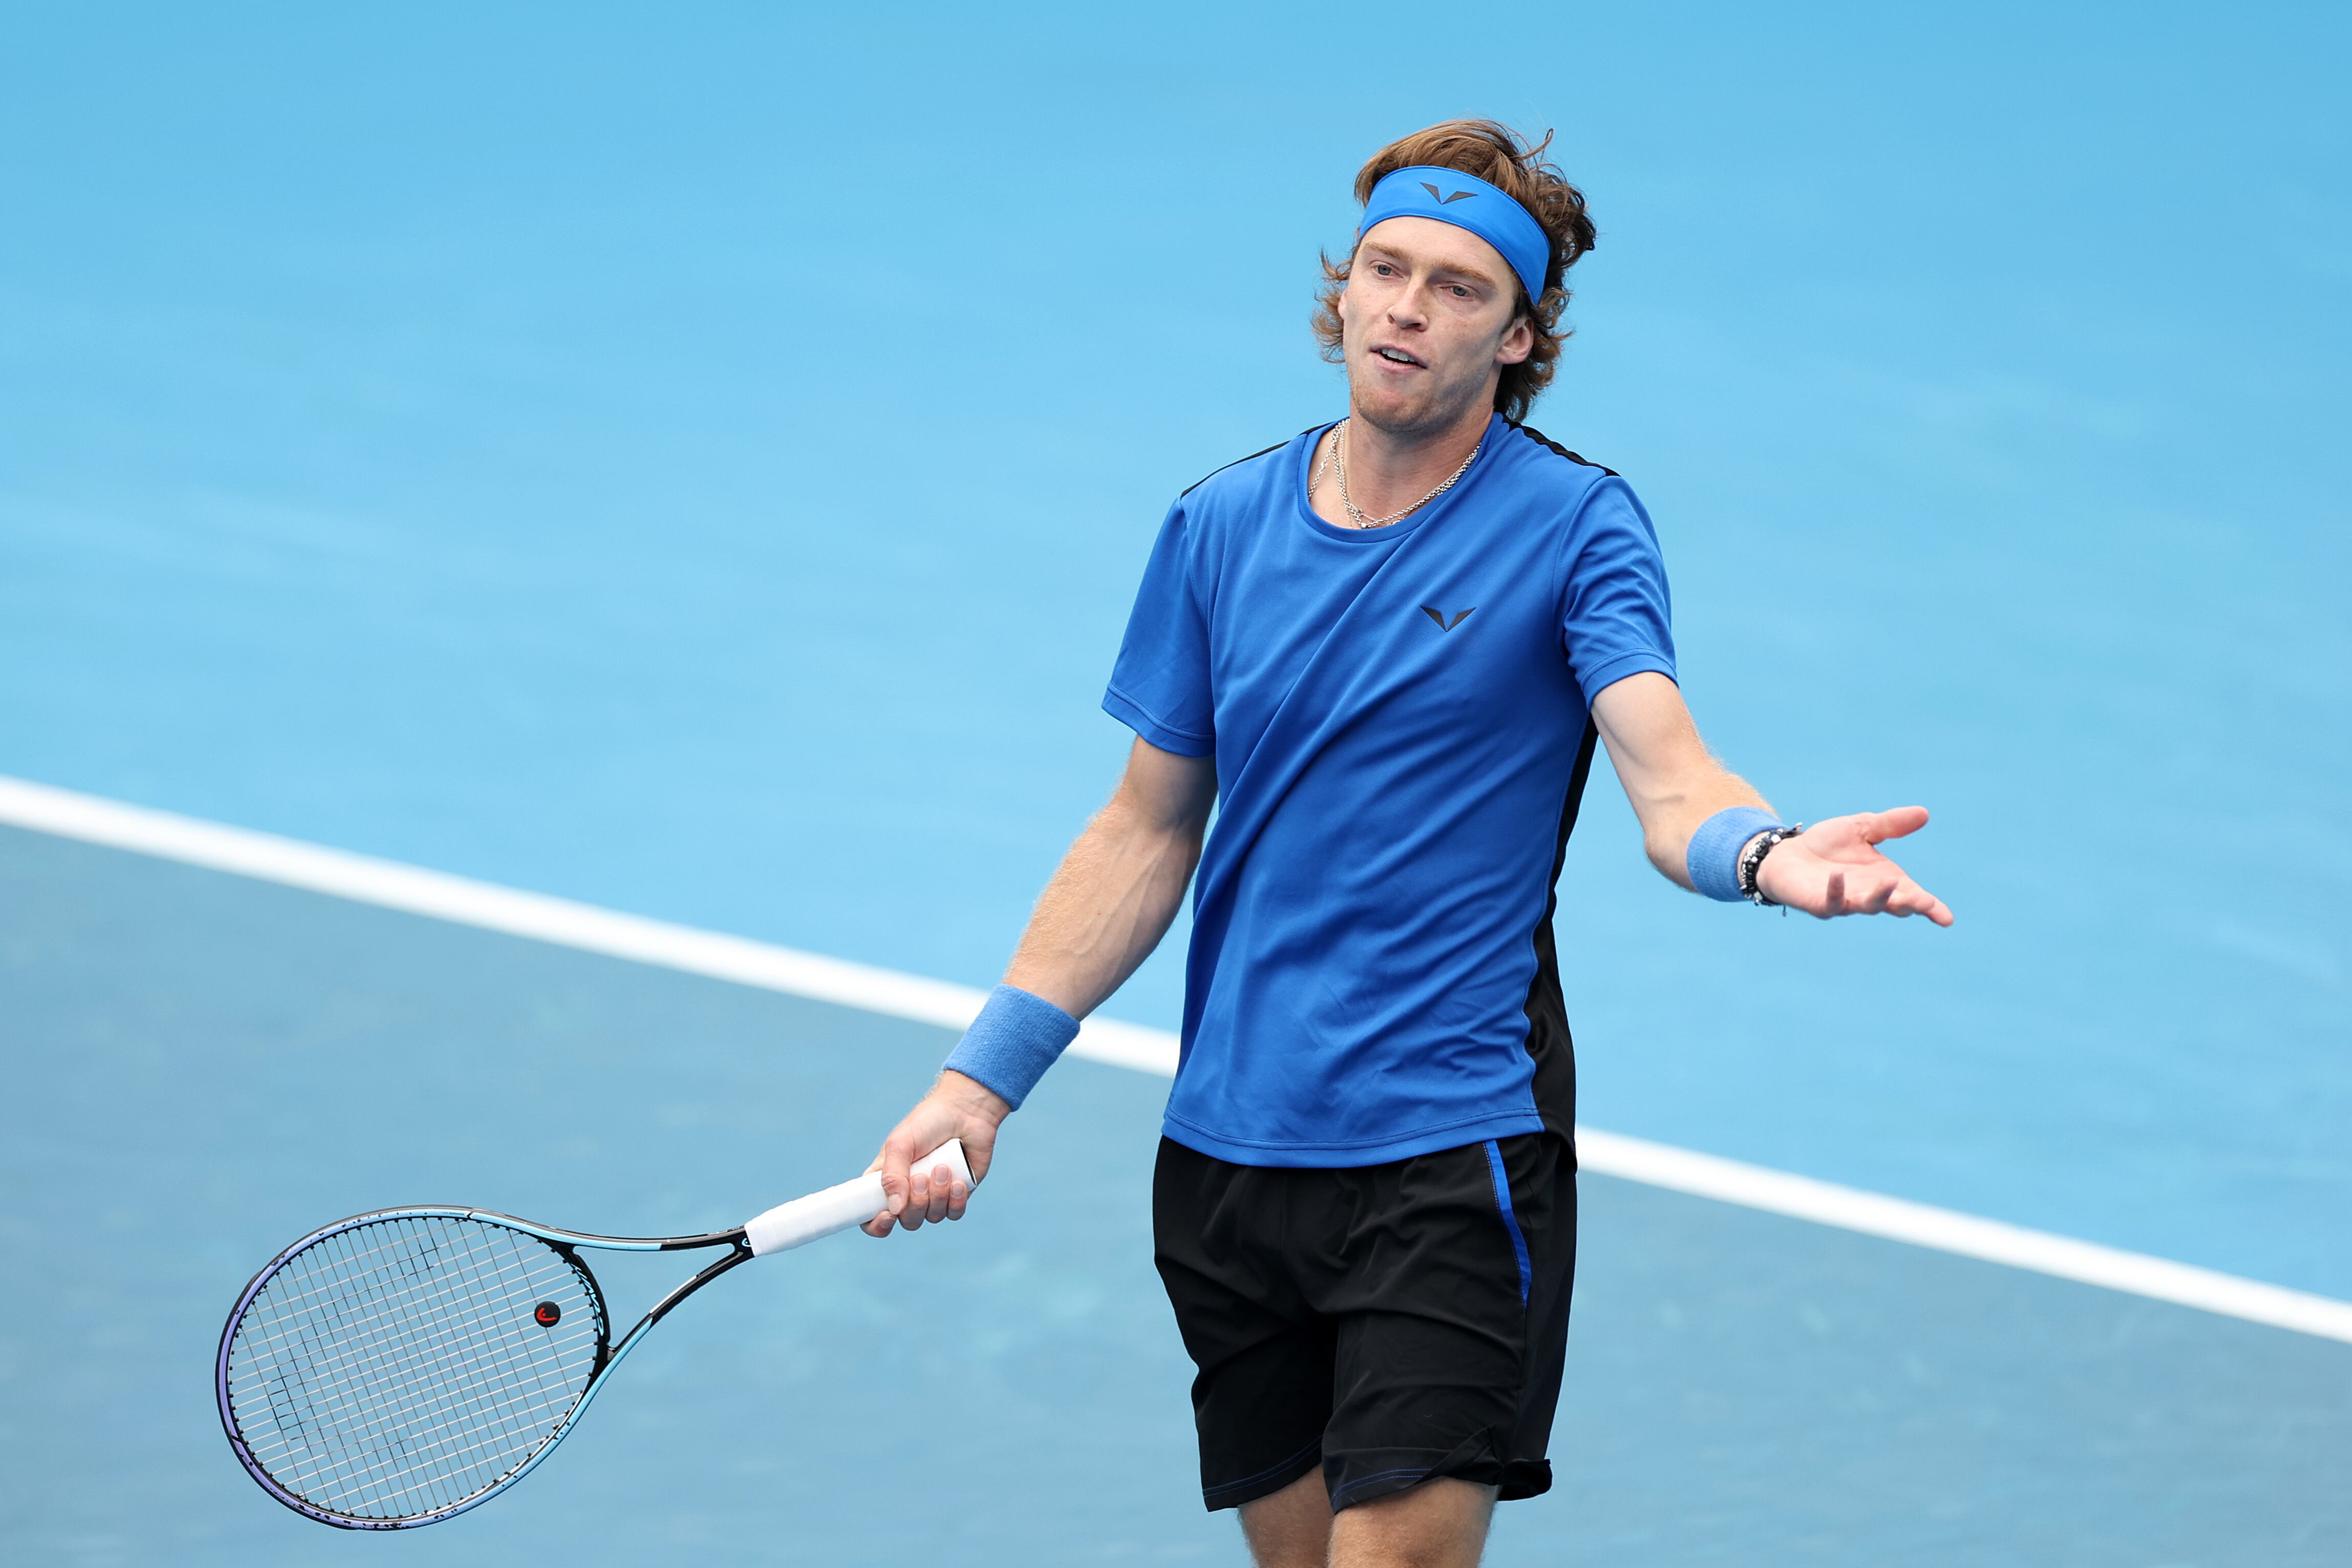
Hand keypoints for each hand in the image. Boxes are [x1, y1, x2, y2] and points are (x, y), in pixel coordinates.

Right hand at [860, 1070, 1009, 1236]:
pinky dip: (956, 1200)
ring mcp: (935, 1195)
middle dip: (916, 1203)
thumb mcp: (900, 1143)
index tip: (887, 1215)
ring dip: (938, 1195)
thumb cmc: (928, 1122)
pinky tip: (958, 1180)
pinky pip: (954, 1213)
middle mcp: (909, 1192)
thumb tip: (895, 1210)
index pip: (872, 1215)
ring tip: (943, 1167)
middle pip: (907, 1221)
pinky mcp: (958, 1194)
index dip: (876, 1225)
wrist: (965, 1110)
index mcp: (888, 1180)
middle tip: (922, 1176)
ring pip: (932, 1217)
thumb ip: (892, 1176)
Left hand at [1752, 807, 1952, 925]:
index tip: (1946, 919)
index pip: (1913, 897)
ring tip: (1889, 883)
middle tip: (1923, 903)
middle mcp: (1869, 895)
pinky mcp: (1819, 904)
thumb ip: (1890, 825)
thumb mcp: (1862, 828)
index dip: (1930, 908)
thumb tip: (1924, 813)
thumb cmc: (1828, 845)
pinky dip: (1836, 890)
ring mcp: (1844, 902)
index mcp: (1885, 880)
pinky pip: (1830, 903)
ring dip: (1879, 897)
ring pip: (1866, 906)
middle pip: (1895, 905)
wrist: (1788, 853)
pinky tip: (1838, 876)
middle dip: (1909, 904)